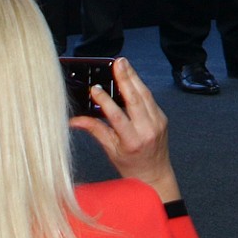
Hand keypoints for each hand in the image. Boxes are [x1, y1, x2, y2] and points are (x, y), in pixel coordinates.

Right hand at [69, 57, 180, 204]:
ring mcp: (158, 122)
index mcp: (132, 141)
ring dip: (134, 77)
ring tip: (123, 64)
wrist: (155, 173)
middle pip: (136, 99)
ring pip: (145, 95)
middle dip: (126, 78)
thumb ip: (95, 131)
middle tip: (118, 63)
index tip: (96, 88)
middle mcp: (148, 130)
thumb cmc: (131, 165)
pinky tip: (132, 77)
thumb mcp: (110, 150)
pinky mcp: (162, 117)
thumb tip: (74, 120)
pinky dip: (140, 87)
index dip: (106, 101)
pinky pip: (150, 99)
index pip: (118, 117)